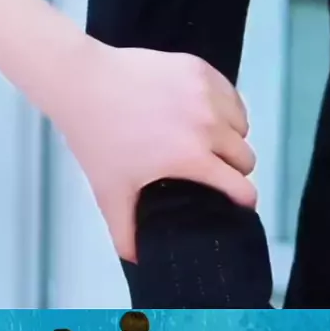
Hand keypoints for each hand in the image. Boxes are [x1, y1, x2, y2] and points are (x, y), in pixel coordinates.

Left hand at [57, 41, 255, 261]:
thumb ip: (125, 231)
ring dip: (231, 136)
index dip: (242, 200)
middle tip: (212, 171)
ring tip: (207, 141)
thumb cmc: (96, 137)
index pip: (241, 186)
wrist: (83, 82)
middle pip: (246, 156)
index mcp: (190, 156)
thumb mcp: (110, 190)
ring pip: (241, 124)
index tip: (235, 203)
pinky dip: (225, 107)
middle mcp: (207, 123)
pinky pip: (231, 95)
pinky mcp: (200, 68)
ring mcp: (206, 92)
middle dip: (234, 169)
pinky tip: (204, 113)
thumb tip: (136, 261)